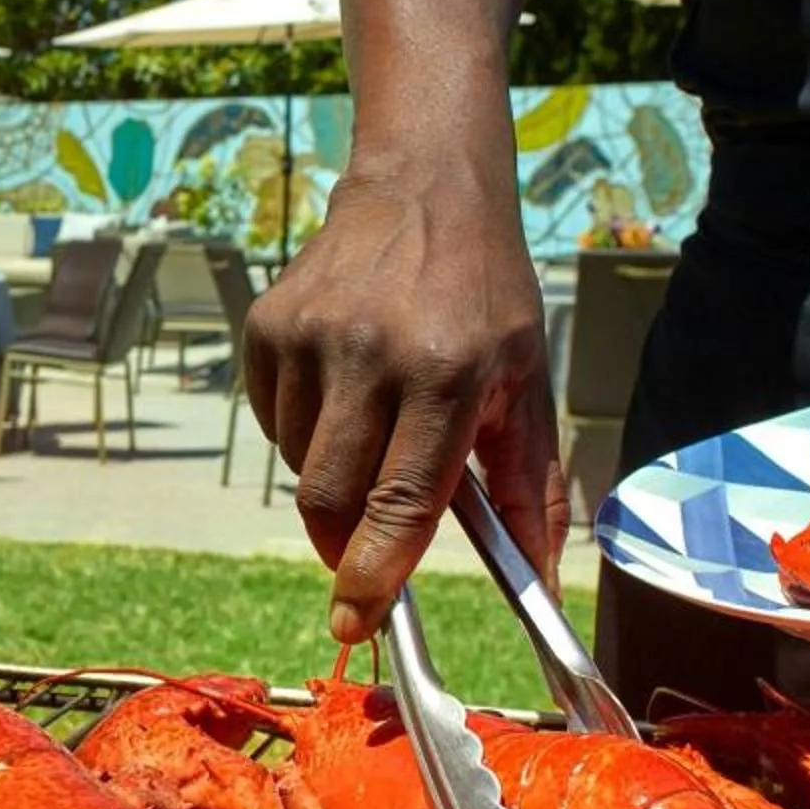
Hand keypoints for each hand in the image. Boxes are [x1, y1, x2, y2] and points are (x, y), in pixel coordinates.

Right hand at [245, 152, 563, 643]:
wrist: (422, 186)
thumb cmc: (485, 293)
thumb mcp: (527, 381)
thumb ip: (529, 487)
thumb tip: (541, 582)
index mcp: (447, 372)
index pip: (400, 502)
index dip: (374, 575)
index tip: (356, 622)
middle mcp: (370, 353)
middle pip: (328, 500)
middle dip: (341, 546)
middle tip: (360, 555)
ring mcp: (308, 335)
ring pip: (298, 465)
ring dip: (332, 477)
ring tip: (373, 428)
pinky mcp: (267, 325)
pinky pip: (275, 422)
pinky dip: (304, 433)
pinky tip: (342, 391)